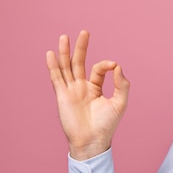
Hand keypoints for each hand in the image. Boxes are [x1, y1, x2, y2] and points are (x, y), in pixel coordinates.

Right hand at [46, 30, 129, 159]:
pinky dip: (53, 66)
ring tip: (64, 37)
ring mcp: (71, 91)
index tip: (113, 66)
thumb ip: (122, 84)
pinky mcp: (62, 96)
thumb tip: (117, 66)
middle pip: (79, 63)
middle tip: (85, 31)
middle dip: (81, 47)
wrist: (92, 140)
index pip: (98, 69)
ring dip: (65, 52)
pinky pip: (56, 78)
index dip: (106, 65)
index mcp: (96, 88)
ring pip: (66, 67)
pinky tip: (50, 54)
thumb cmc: (107, 125)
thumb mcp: (120, 103)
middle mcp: (82, 87)